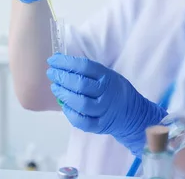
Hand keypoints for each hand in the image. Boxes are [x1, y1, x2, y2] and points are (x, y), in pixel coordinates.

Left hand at [47, 54, 166, 155]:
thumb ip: (90, 72)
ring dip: (64, 94)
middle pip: (80, 84)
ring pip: (80, 103)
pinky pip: (82, 121)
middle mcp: (106, 93)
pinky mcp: (100, 125)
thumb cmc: (115, 90)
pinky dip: (70, 113)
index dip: (66, 62)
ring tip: (55, 87)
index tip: (53, 60)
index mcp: (108, 77)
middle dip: (62, 77)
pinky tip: (63, 105)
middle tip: (51, 73)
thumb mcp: (109, 75)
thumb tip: (62, 64)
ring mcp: (104, 110)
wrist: (133, 114)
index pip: (85, 67)